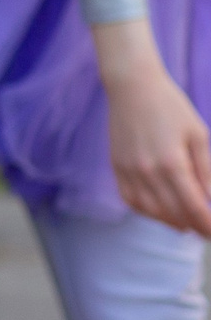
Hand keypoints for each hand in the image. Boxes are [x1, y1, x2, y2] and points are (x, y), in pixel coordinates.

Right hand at [95, 18, 210, 235]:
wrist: (133, 88)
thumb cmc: (171, 108)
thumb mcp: (197, 136)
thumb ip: (205, 171)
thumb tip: (210, 199)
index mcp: (172, 162)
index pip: (193, 206)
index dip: (207, 224)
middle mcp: (147, 172)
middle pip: (173, 213)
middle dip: (193, 226)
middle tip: (205, 231)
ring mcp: (129, 171)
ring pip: (150, 211)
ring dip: (170, 222)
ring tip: (185, 224)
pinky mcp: (117, 168)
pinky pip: (131, 200)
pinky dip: (147, 212)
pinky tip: (161, 211)